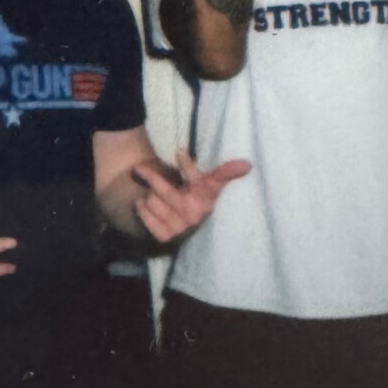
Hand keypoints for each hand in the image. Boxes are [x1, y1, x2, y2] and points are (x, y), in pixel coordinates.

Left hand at [130, 149, 249, 242]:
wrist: (182, 229)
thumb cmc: (194, 197)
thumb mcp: (205, 182)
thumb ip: (223, 172)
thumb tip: (248, 166)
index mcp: (208, 195)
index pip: (202, 180)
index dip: (189, 165)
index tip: (180, 152)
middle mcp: (195, 212)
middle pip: (163, 188)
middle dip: (151, 176)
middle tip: (140, 168)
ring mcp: (180, 226)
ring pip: (151, 199)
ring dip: (149, 195)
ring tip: (155, 195)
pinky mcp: (164, 235)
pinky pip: (144, 213)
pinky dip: (142, 207)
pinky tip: (149, 207)